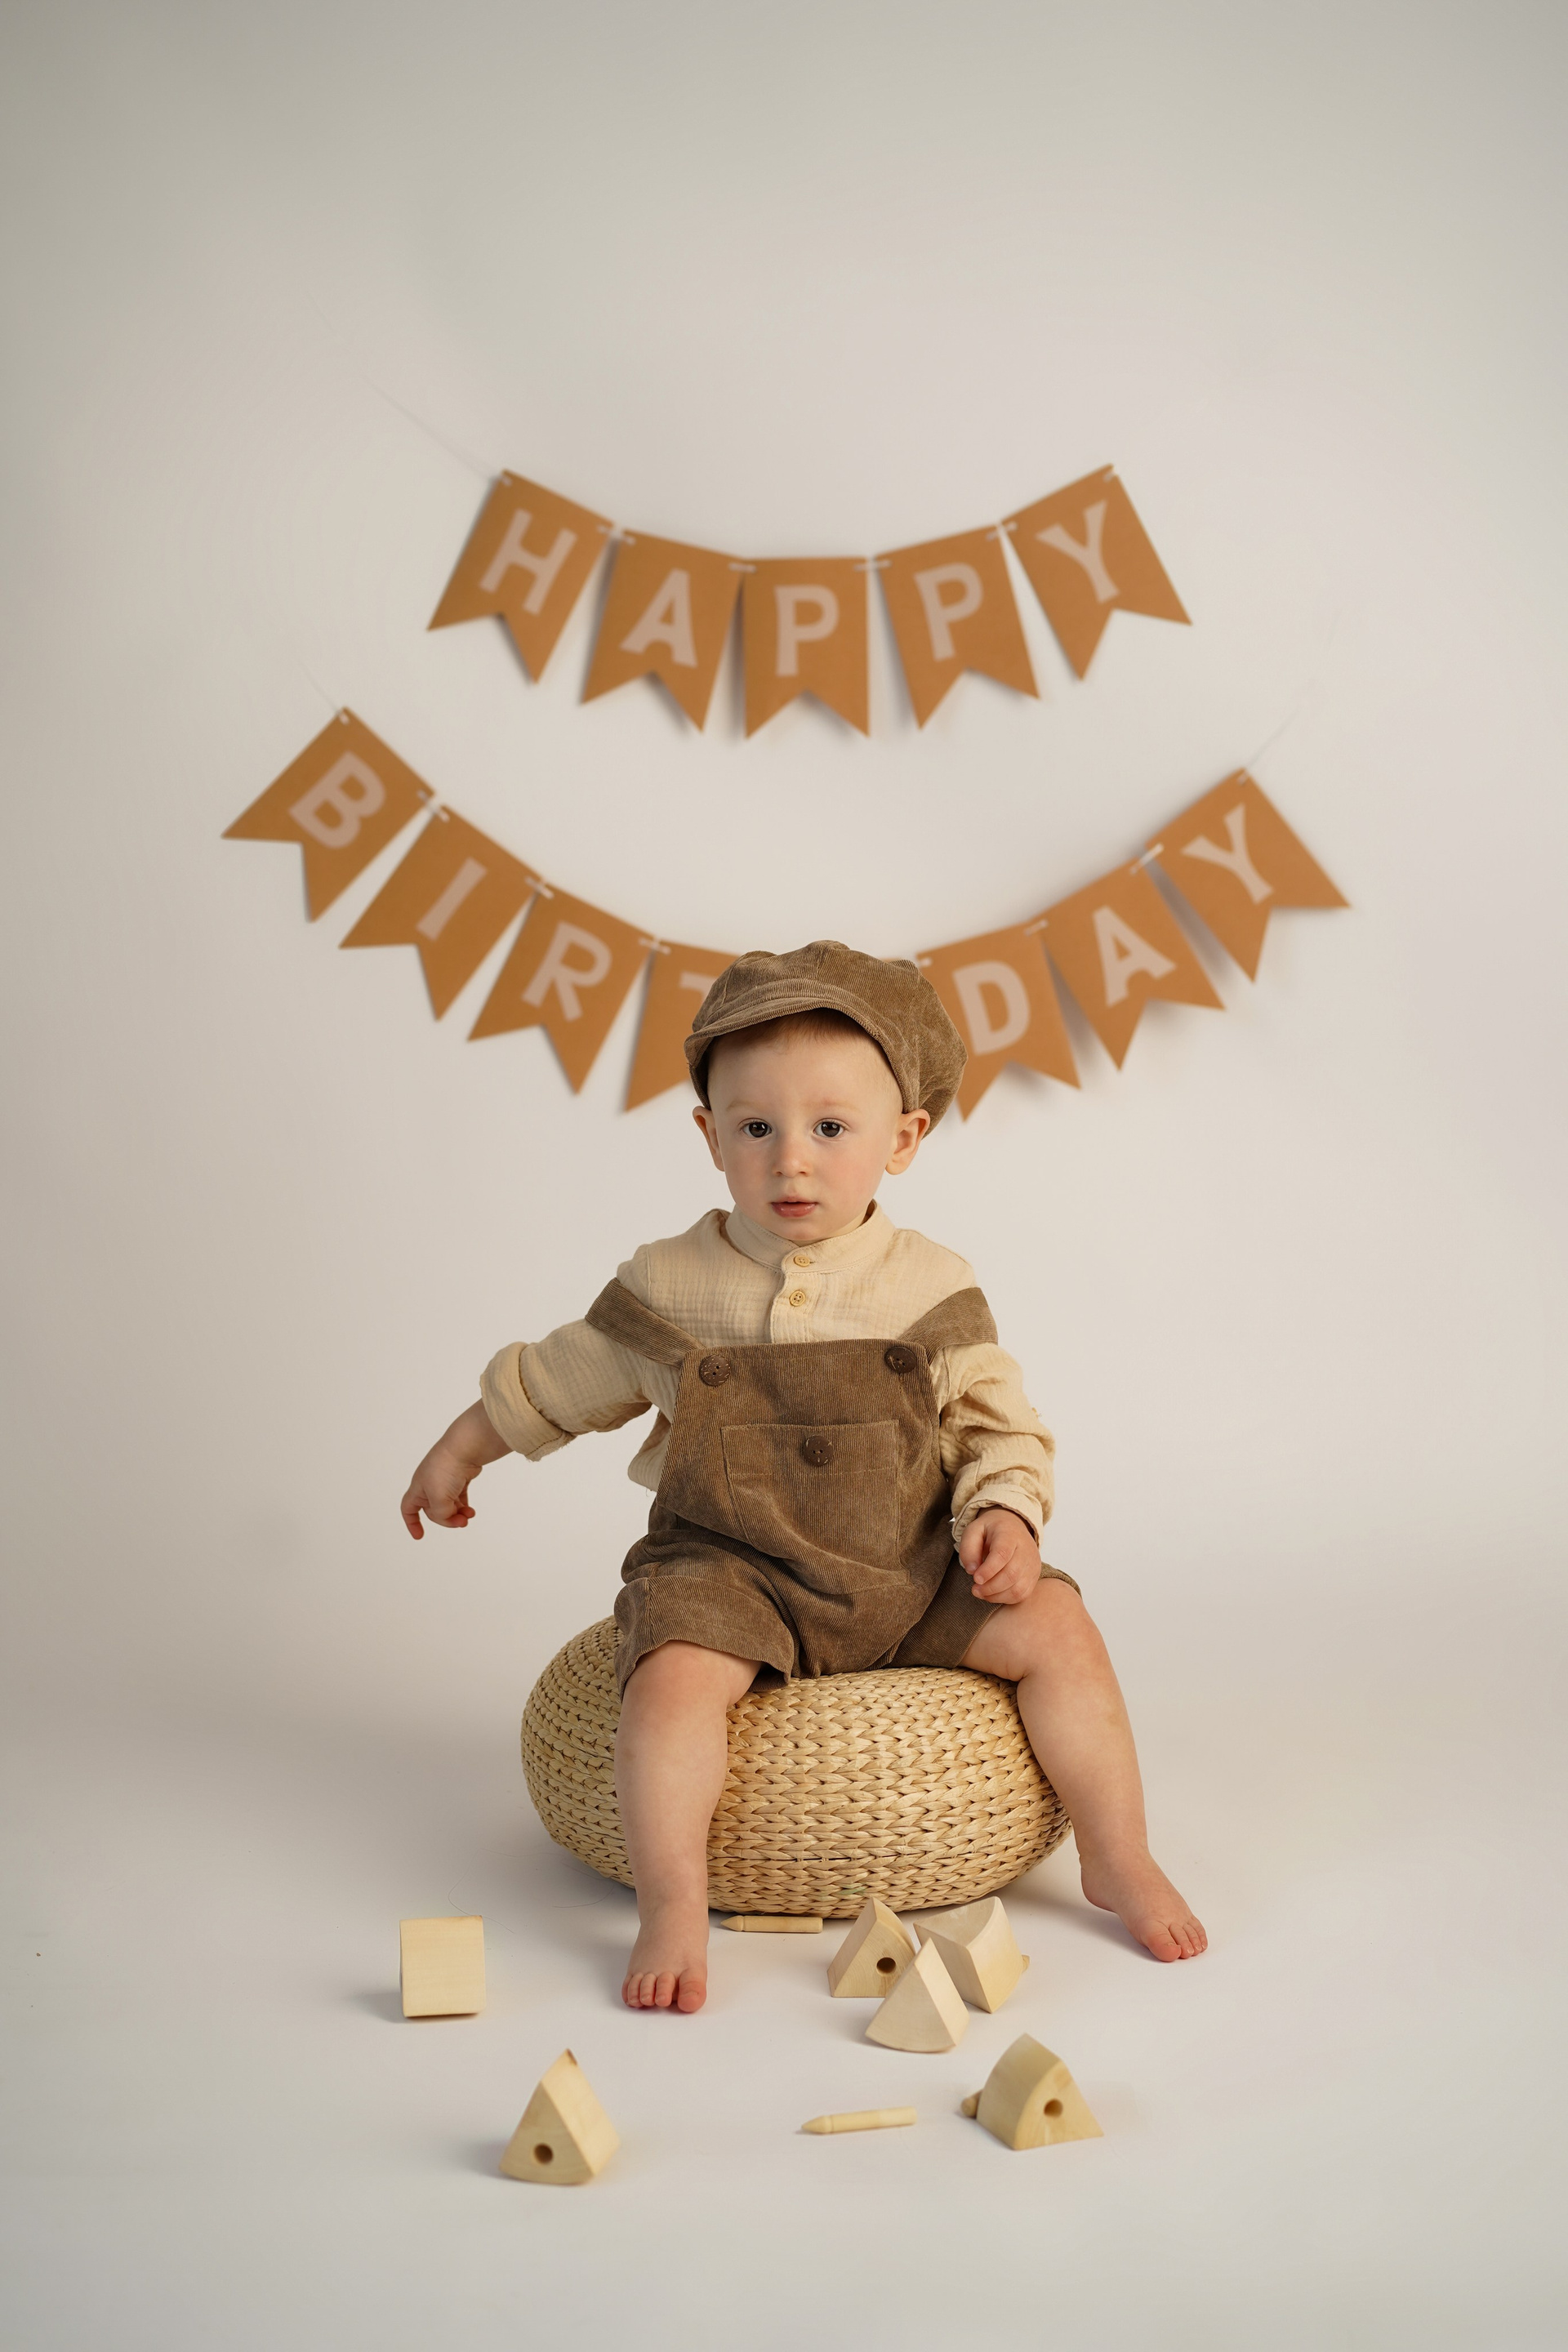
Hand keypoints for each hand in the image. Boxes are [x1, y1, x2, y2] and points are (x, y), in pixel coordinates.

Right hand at [400, 1401, 507, 1538]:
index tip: (420, 1536)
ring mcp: (445, 1481)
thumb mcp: (438, 1499)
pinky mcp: (459, 1478)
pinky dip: (464, 1507)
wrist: (466, 1447)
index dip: (411, 1523)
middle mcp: (429, 1485)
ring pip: (449, 1506)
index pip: (408, 1508)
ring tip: (469, 1516)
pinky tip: (470, 1511)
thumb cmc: (446, 1469)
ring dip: (458, 1514)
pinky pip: (459, 1498)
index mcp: (418, 1488)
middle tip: (461, 1522)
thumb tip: (451, 1516)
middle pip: (434, 1511)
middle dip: (447, 1519)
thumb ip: (441, 1514)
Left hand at [957, 1507, 1040, 1605]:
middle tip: (975, 1588)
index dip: (988, 1570)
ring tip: (981, 1592)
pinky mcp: (1033, 1577)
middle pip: (1011, 1574)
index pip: (1002, 1554)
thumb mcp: (974, 1530)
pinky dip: (1005, 1599)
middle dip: (990, 1587)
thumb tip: (971, 1570)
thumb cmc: (991, 1531)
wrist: (1013, 1528)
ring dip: (996, 1595)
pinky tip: (992, 1594)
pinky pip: (1021, 1595)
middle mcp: (1026, 1550)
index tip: (975, 1579)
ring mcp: (1032, 1565)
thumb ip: (968, 1548)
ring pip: (1018, 1588)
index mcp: (1010, 1534)